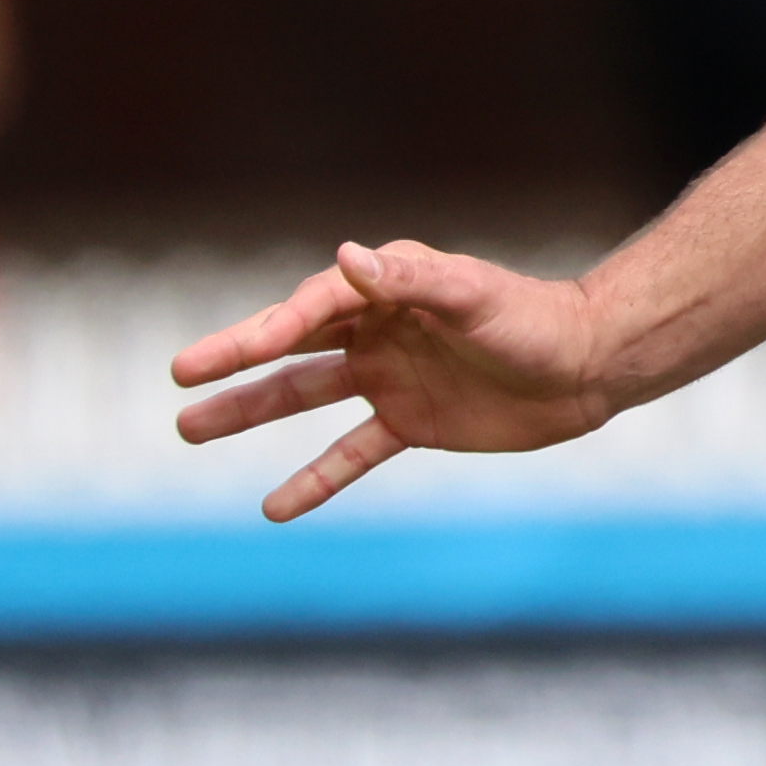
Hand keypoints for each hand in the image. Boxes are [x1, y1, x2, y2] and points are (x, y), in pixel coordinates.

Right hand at [165, 237, 632, 520]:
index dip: (274, 327)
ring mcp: (388, 377)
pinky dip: (315, 479)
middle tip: (177, 374)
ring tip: (189, 428)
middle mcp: (376, 329)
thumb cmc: (535, 321)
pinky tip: (273, 507)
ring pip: (304, 396)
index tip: (237, 351)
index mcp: (387, 288)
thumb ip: (411, 282)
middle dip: (234, 360)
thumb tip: (347, 258)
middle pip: (290, 347)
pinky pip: (350, 452)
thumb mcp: (475, 298)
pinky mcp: (409, 422)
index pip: (313, 307)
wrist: (588, 367)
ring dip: (250, 412)